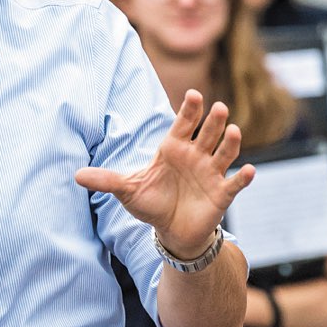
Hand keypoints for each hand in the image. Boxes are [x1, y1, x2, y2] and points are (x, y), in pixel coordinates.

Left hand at [76, 91, 254, 258]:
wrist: (171, 231)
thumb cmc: (151, 204)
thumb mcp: (126, 190)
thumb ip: (105, 180)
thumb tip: (76, 176)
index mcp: (173, 149)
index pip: (182, 124)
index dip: (189, 110)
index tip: (193, 95)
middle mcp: (195, 156)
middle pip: (206, 134)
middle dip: (213, 121)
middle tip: (218, 107)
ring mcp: (210, 173)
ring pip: (224, 153)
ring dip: (230, 142)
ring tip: (233, 131)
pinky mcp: (221, 194)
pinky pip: (235, 183)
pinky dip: (243, 177)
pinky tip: (250, 170)